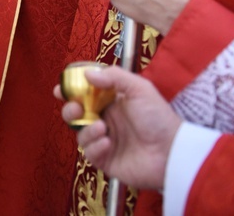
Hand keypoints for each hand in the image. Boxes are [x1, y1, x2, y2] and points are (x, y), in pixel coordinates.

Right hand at [54, 66, 180, 190]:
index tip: (61, 88)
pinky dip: (95, 147)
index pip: (85, 93)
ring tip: (103, 129)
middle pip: (76, 114)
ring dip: (87, 130)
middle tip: (75, 109)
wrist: (172, 153)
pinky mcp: (106, 160)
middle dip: (70, 110)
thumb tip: (87, 73)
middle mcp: (106, 120)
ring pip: (80, 134)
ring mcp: (105, 140)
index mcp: (112, 101)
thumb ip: (114, 77)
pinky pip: (89, 153)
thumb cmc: (159, 118)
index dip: (71, 90)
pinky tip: (108, 144)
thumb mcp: (140, 89)